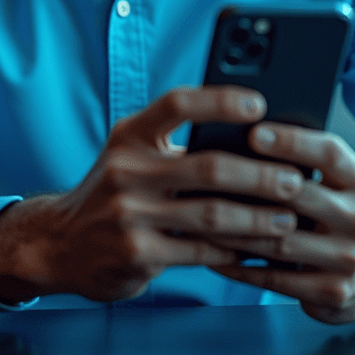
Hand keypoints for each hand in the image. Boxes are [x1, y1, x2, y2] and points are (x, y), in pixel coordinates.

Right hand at [0, 84, 311, 303]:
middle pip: (208, 166)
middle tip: (294, 180)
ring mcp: (129, 213)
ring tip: (286, 220)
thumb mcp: (132, 156)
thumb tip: (253, 142)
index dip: (220, 100)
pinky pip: (200, 251)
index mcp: (129, 135)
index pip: (177, 103)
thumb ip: (177, 148)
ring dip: (257, 219)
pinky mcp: (136, 253)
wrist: (60, 244)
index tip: (259, 103)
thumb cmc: (115, 193)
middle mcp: (125, 169)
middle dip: (259, 174)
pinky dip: (233, 250)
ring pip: (211, 214)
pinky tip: (254, 250)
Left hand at [211, 122, 354, 323]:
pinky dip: (238, 266)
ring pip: (280, 240)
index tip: (252, 132)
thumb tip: (242, 136)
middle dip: (252, 183)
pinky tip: (210, 253)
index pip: (329, 152)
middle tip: (208, 173)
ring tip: (198, 212)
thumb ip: (301, 161)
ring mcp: (349, 259)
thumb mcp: (334, 181)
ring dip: (234, 227)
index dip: (291, 141)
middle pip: (301, 196)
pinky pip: (274, 279)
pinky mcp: (332, 292)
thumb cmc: (332, 209)